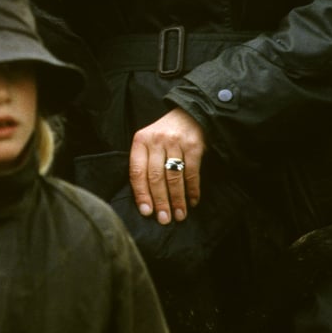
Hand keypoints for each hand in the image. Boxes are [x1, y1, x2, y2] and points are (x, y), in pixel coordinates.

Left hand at [129, 107, 205, 224]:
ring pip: (174, 177)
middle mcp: (156, 140)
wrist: (189, 113)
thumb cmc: (165, 134)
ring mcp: (175, 142)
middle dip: (160, 201)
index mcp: (141, 140)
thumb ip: (144, 163)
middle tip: (164, 220)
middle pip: (155, 177)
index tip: (146, 212)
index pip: (137, 172)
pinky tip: (192, 201)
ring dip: (177, 199)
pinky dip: (192, 190)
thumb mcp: (149, 143)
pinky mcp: (194, 145)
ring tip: (179, 215)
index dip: (141, 194)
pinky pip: (191, 172)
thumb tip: (145, 199)